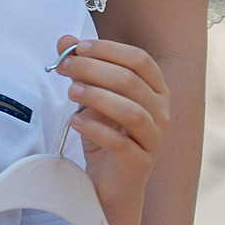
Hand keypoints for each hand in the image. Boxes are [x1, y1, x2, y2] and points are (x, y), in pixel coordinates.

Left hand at [52, 35, 168, 224]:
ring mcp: (154, 139)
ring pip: (130, 110)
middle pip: (131, 81)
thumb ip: (81, 69)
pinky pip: (120, 143)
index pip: (140, 59)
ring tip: (70, 92)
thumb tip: (64, 40)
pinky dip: (95, 129)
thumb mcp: (90, 99)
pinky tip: (75, 121)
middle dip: (93, 69)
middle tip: (63, 67)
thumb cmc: (104, 135)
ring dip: (96, 97)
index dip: (109, 50)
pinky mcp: (140, 163)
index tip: (78, 47)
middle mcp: (161, 112)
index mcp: (155, 90)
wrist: (109, 184)